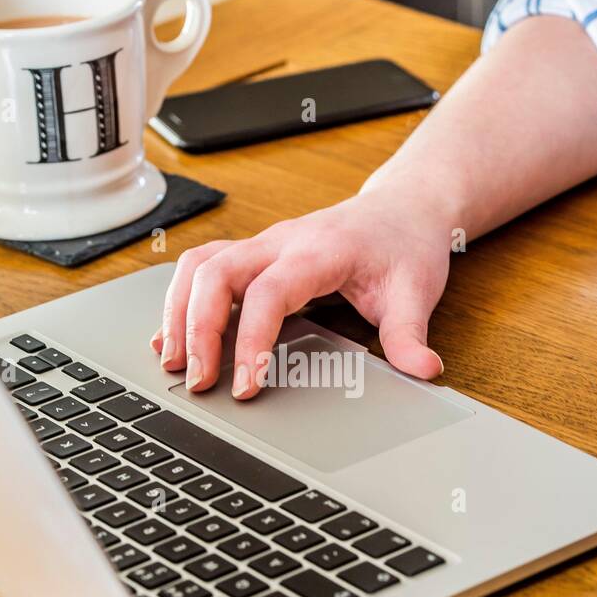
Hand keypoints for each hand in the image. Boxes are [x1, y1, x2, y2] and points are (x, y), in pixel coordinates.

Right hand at [151, 187, 450, 397]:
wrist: (401, 209)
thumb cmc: (404, 246)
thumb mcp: (416, 291)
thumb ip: (411, 335)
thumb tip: (424, 371)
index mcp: (319, 250)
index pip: (269, 293)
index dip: (252, 341)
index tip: (247, 386)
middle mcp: (281, 242)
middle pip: (216, 273)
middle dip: (198, 329)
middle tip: (199, 383)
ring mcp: (262, 245)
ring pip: (199, 265)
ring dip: (178, 313)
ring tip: (173, 362)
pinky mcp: (253, 255)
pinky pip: (202, 268)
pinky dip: (181, 301)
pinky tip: (172, 338)